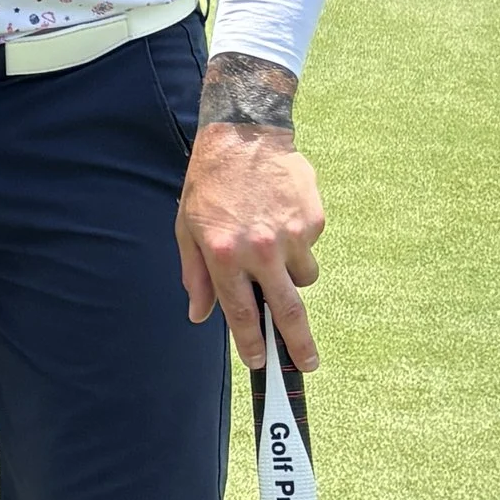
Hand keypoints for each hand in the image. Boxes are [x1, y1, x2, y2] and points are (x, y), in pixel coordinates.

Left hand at [177, 124, 323, 371]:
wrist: (245, 135)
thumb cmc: (209, 183)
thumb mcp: (187, 228)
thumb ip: (194, 275)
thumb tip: (199, 314)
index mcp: (224, 254)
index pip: (241, 312)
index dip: (251, 342)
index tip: (259, 361)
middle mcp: (260, 250)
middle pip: (286, 310)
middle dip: (298, 343)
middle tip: (307, 364)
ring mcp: (290, 236)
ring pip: (302, 277)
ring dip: (291, 272)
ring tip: (271, 241)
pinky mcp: (312, 221)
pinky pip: (309, 247)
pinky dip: (298, 241)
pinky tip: (279, 214)